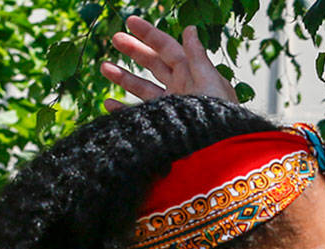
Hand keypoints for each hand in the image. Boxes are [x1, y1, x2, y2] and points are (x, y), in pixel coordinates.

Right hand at [100, 17, 240, 111]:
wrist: (220, 151)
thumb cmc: (220, 115)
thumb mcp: (210, 81)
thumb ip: (197, 56)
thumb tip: (190, 29)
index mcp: (193, 74)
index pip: (168, 48)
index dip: (149, 34)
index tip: (130, 21)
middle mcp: (181, 88)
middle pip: (154, 64)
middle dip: (134, 51)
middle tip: (114, 39)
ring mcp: (171, 107)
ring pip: (143, 88)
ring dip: (124, 77)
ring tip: (104, 67)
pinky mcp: (164, 125)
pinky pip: (140, 114)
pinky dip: (123, 109)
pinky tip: (109, 103)